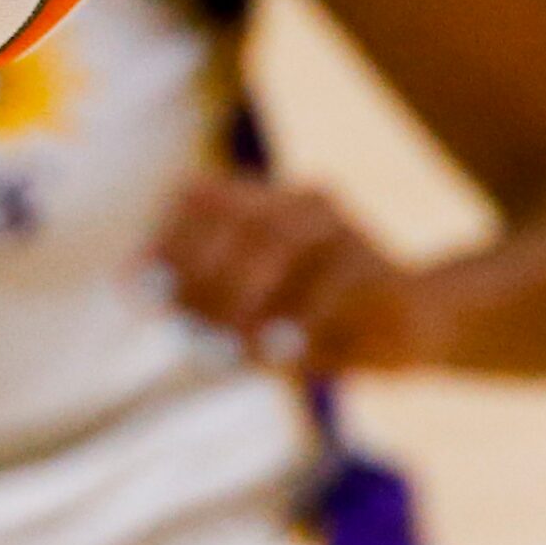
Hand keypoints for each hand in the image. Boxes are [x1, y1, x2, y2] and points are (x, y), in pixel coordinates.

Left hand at [147, 175, 429, 376]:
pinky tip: (277, 348)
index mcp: (266, 202)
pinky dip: (296, 319)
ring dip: (240, 297)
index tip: (142, 290)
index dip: (166, 241)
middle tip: (187, 329)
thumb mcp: (249, 311)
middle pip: (234, 224)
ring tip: (224, 344)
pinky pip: (329, 287)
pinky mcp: (380, 273)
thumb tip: (126, 279)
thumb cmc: (316, 322)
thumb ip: (194, 291)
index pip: (196, 196)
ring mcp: (345, 232)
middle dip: (203, 279)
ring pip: (277, 244)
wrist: (419, 329)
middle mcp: (303, 204)